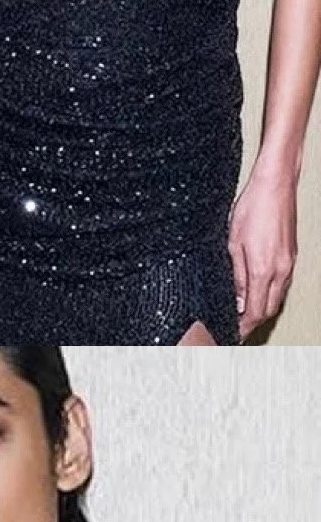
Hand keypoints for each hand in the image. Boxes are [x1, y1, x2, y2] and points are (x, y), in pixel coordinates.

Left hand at [229, 167, 297, 338]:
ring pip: (276, 298)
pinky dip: (268, 296)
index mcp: (264, 270)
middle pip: (268, 310)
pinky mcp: (291, 256)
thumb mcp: (232, 244)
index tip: (230, 335)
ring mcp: (289, 264)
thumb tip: (236, 302)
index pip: (255, 312)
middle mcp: (281, 270)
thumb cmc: (250, 209)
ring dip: (260, 310)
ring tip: (241, 316)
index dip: (242, 327)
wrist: (275, 186)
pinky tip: (254, 295)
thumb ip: (235, 276)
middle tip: (234, 329)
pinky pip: (280, 285)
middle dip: (252, 323)